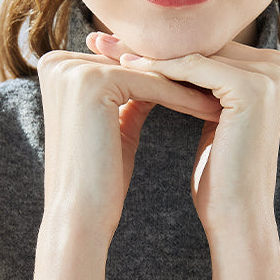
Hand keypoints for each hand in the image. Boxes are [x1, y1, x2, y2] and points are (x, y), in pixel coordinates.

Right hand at [36, 38, 220, 243]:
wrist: (79, 217)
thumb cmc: (99, 178)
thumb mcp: (115, 122)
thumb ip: (130, 92)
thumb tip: (161, 71)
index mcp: (57, 66)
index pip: (125, 65)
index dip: (166, 78)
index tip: (203, 86)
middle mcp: (58, 62)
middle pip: (136, 66)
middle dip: (180, 80)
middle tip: (220, 88)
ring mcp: (72, 70)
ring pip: (148, 74)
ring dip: (189, 87)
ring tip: (223, 99)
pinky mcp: (92, 82)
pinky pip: (153, 86)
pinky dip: (185, 99)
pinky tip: (212, 110)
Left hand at [92, 36, 279, 238]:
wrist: (237, 216)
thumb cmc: (219, 172)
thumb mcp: (210, 114)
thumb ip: (202, 79)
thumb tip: (165, 51)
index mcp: (270, 65)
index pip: (202, 46)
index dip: (156, 45)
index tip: (112, 42)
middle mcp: (275, 63)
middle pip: (195, 46)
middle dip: (145, 45)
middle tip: (98, 40)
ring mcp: (268, 73)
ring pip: (190, 54)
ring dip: (143, 53)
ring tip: (102, 50)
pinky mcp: (252, 86)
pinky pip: (192, 69)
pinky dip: (156, 68)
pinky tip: (124, 68)